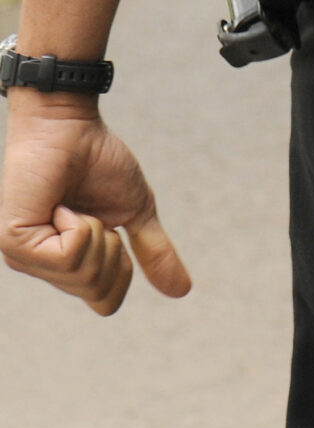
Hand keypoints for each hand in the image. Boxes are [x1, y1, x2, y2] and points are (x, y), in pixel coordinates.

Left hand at [2, 98, 191, 314]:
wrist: (69, 126)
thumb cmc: (95, 162)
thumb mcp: (134, 212)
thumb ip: (153, 252)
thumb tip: (182, 290)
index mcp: (66, 265)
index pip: (105, 300)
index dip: (123, 270)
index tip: (111, 228)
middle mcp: (42, 267)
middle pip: (98, 290)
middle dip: (111, 248)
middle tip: (90, 213)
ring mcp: (24, 258)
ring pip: (83, 274)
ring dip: (95, 232)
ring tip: (71, 205)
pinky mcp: (15, 243)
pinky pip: (69, 254)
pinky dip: (79, 225)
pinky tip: (59, 205)